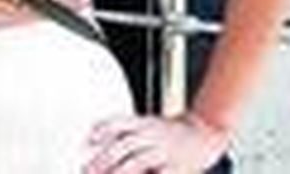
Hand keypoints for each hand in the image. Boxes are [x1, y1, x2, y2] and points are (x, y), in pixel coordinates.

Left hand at [82, 111, 227, 172]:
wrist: (202, 136)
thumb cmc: (165, 134)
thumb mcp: (145, 124)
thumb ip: (121, 131)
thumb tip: (91, 140)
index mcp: (143, 123)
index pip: (121, 122)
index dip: (105, 129)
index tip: (90, 139)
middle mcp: (153, 135)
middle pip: (125, 145)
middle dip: (103, 160)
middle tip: (87, 171)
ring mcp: (164, 152)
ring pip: (136, 162)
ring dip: (118, 172)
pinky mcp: (176, 169)